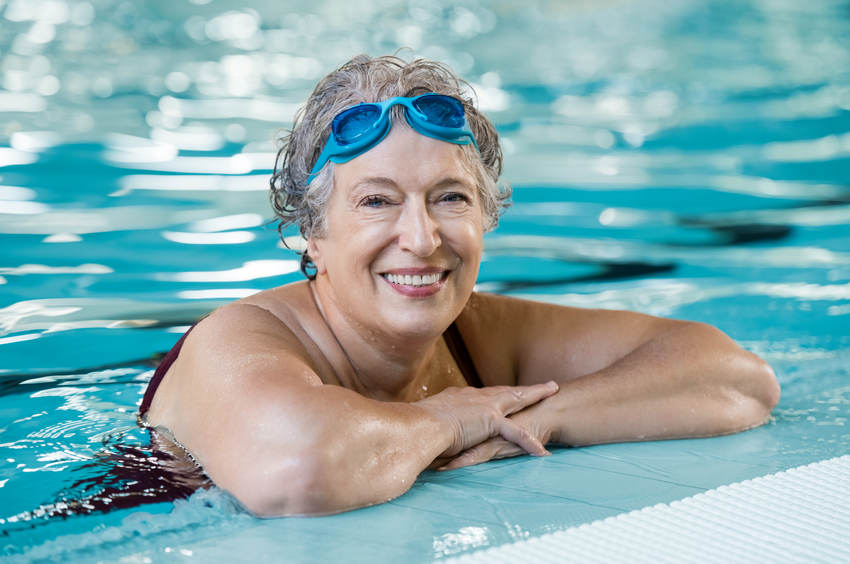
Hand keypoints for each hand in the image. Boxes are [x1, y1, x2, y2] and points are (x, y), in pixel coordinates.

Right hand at [413, 381, 558, 461]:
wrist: (417, 427)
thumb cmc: (414, 429)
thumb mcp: (427, 424)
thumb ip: (434, 428)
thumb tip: (426, 436)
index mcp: (459, 398)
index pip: (484, 395)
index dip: (498, 394)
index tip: (506, 393)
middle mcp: (473, 397)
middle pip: (506, 390)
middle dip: (526, 388)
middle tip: (545, 384)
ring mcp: (483, 406)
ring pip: (517, 399)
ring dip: (537, 395)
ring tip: (553, 391)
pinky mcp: (490, 419)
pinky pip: (516, 432)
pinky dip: (529, 442)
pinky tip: (542, 451)